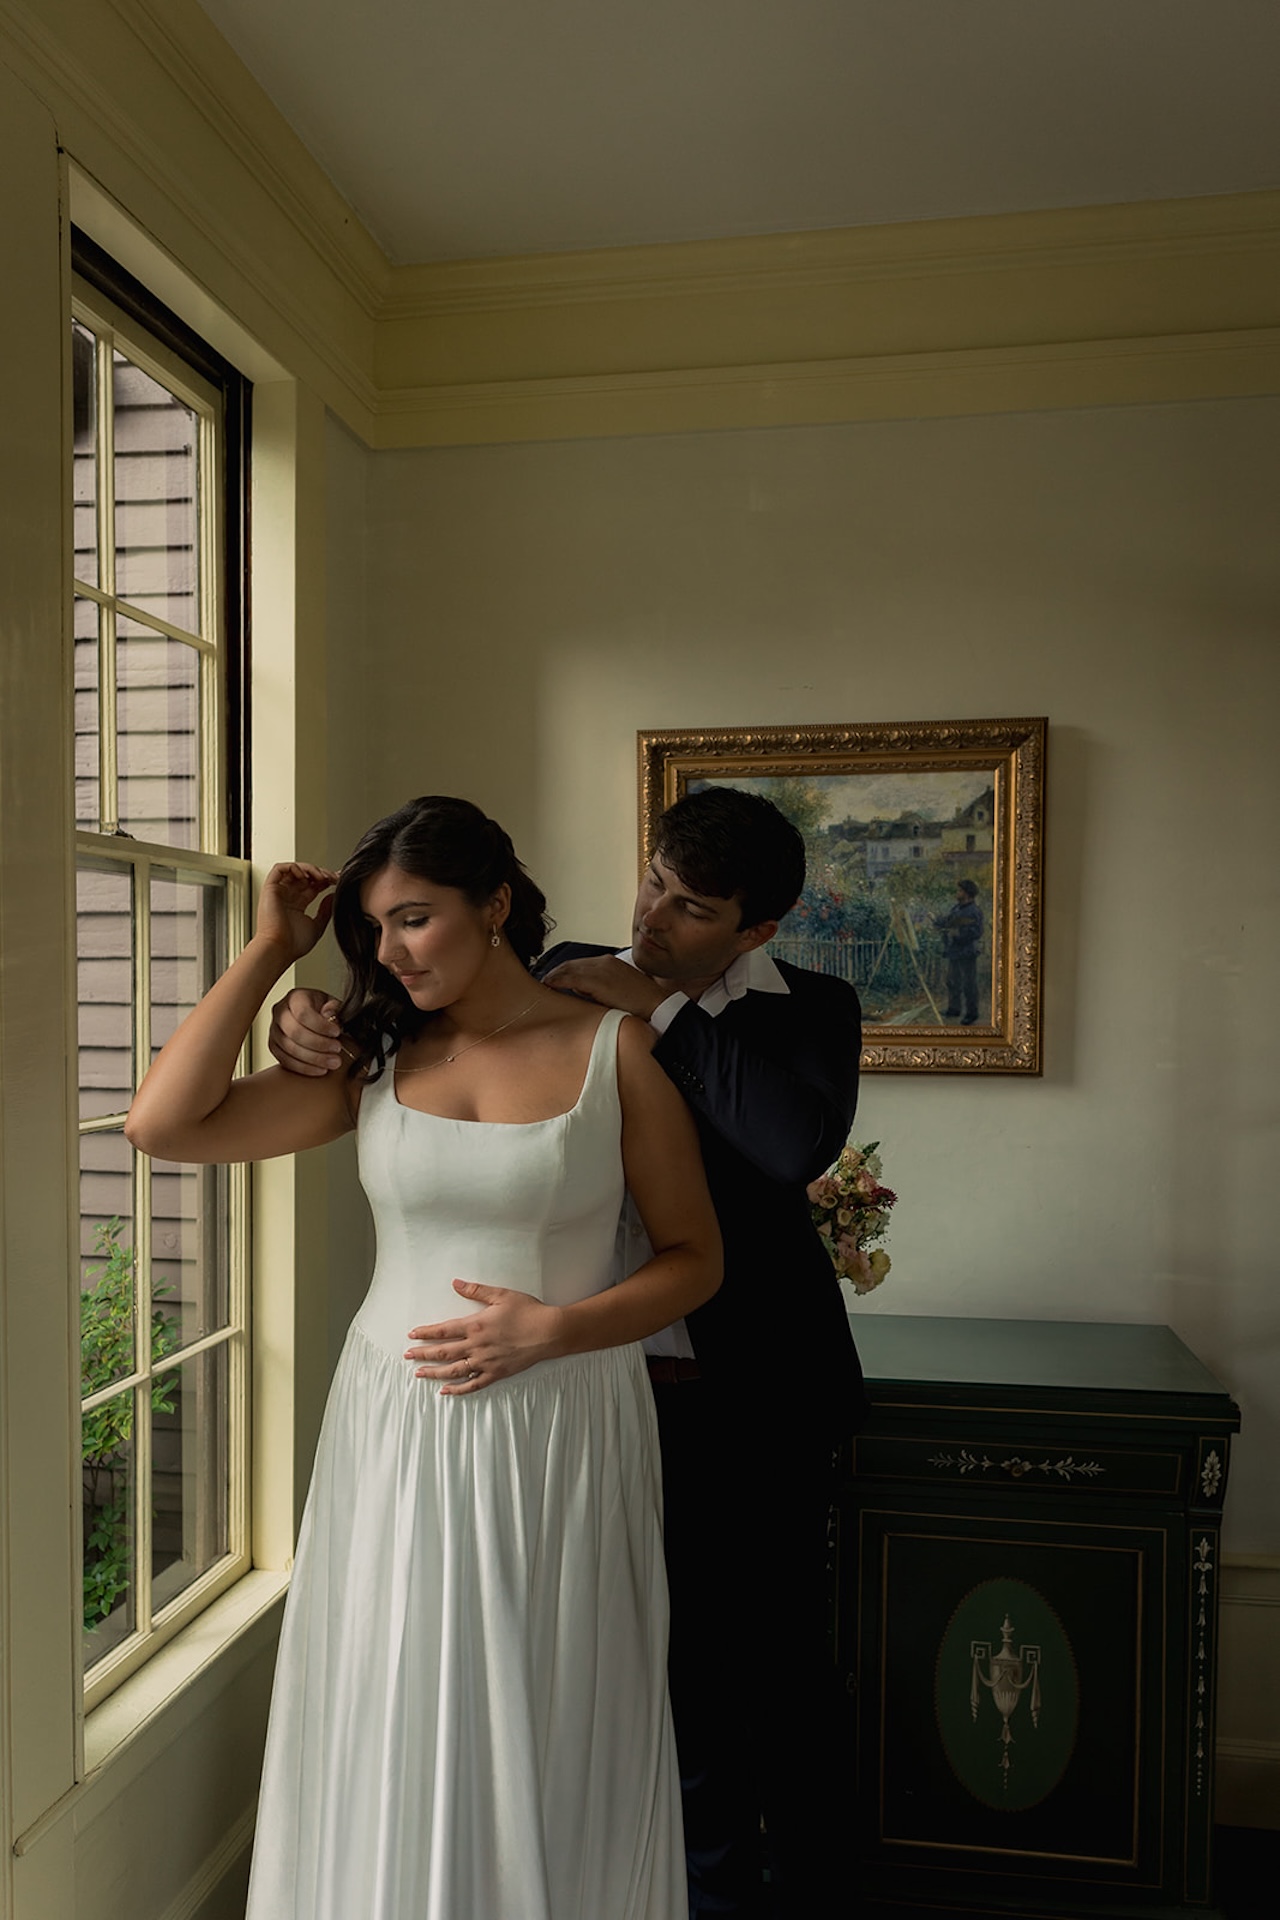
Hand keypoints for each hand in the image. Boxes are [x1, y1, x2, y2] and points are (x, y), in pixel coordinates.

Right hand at [256, 864, 337, 967]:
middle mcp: (288, 897)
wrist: (279, 949)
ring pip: (294, 869)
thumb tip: (332, 896)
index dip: (325, 880)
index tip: (338, 880)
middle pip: (305, 876)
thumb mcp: (317, 926)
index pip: (313, 886)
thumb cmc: (294, 944)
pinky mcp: (270, 889)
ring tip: (322, 876)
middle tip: (333, 877)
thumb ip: (325, 910)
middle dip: (321, 873)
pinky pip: (279, 869)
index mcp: (298, 906)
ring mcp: (279, 892)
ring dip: (310, 869)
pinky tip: (306, 875)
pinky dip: (293, 867)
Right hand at [268, 986, 345, 1076]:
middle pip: (295, 1032)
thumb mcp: (331, 1003)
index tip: (337, 1032)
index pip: (304, 1013)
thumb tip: (328, 1014)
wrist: (313, 1018)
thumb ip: (333, 1007)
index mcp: (295, 998)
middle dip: (319, 1044)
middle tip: (337, 1050)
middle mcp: (279, 1012)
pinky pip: (285, 1060)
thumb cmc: (322, 1009)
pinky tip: (320, 1069)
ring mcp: (273, 1030)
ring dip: (313, 1058)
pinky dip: (304, 1068)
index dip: (321, 1026)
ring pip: (289, 1048)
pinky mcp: (273, 1046)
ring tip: (332, 1062)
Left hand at [405, 1280, 566, 1394]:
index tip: (412, 1335)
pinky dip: (457, 1389)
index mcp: (476, 1325)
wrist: (549, 1332)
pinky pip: (473, 1384)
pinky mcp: (496, 1374)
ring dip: (434, 1372)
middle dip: (423, 1353)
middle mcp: (477, 1346)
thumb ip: (476, 1290)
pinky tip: (445, 1391)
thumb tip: (455, 1283)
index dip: (426, 1333)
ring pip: (454, 1370)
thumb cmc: (527, 1311)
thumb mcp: (501, 1295)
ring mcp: (486, 1362)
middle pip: (444, 1352)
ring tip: (419, 1374)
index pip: (444, 1330)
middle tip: (407, 1356)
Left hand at [540, 955, 666, 1020]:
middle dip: (556, 972)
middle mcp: (604, 962)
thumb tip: (582, 992)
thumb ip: (601, 988)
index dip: (564, 971)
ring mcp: (601, 969)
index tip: (552, 979)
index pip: (580, 964)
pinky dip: (558, 980)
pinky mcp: (598, 980)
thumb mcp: (620, 991)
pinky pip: (572, 978)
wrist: (657, 1006)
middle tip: (542, 981)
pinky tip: (548, 985)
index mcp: (610, 963)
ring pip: (569, 969)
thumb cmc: (641, 1004)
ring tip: (542, 984)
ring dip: (554, 976)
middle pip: (571, 964)